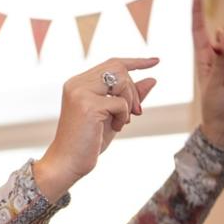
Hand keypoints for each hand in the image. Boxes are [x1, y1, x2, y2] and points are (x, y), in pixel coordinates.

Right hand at [36, 57, 158, 200]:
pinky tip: (115, 128)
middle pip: (119, 69)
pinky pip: (121, 102)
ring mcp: (80, 93)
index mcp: (78, 84)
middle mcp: (76, 84)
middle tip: (136, 112)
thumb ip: (130, 97)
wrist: (67, 163)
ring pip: (121, 81)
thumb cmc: (88, 142)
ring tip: (123, 121)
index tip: (156, 61)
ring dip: (130, 102)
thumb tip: (152, 79)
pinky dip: (123, 116)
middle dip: (133, 90)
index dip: (136, 61)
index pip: (111, 63)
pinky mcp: (88, 106)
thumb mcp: (113, 115)